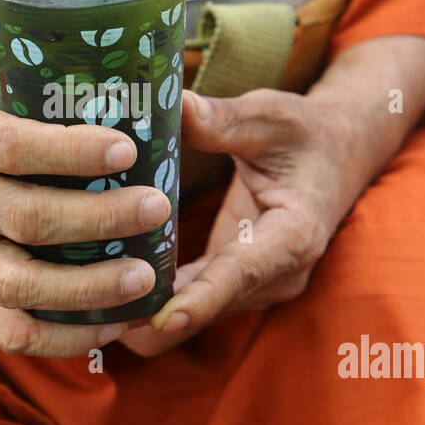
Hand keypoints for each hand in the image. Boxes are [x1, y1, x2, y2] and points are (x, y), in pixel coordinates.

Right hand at [0, 53, 170, 356]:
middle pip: (22, 220)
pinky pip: (8, 330)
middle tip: (158, 207)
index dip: (71, 152)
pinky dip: (64, 337)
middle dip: (98, 220)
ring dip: (86, 289)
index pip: (10, 147)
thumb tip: (131, 63)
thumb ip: (42, 68)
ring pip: (14, 286)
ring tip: (145, 276)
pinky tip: (114, 322)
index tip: (128, 151)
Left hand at [121, 36, 424, 355]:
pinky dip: (157, 299)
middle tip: (91, 308)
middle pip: (210, 307)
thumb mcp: (270, 118)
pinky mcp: (237, 285)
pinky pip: (194, 302)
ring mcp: (259, 286)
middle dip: (155, 313)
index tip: (158, 317)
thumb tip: (177, 106)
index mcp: (293, 235)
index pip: (242, 273)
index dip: (200, 298)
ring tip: (87, 305)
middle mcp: (278, 274)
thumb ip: (225, 120)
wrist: (337, 156)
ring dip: (148, 311)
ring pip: (197, 315)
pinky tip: (106, 290)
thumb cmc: (304, 132)